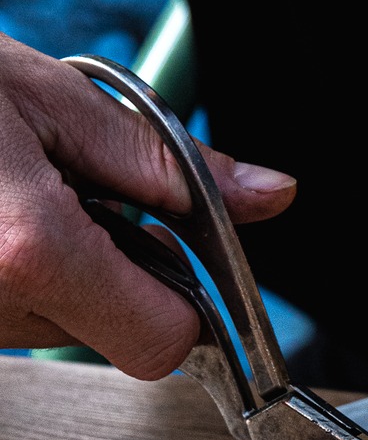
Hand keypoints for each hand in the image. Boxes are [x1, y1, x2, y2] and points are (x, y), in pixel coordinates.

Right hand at [0, 33, 295, 376]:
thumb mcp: (45, 97)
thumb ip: (164, 164)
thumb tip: (269, 195)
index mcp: (27, 250)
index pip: (164, 341)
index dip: (183, 296)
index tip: (166, 242)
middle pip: (112, 338)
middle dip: (118, 271)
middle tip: (72, 192)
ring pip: (55, 330)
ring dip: (58, 271)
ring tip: (8, 192)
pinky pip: (3, 316)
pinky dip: (10, 275)